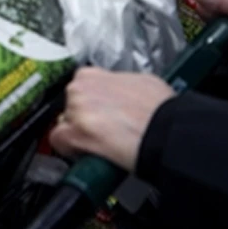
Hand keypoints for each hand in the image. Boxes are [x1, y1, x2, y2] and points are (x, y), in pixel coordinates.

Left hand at [50, 68, 173, 171]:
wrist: (167, 131)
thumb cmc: (161, 110)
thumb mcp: (140, 82)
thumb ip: (120, 86)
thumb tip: (121, 94)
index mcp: (93, 74)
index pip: (79, 89)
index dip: (89, 105)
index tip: (96, 114)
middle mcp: (81, 88)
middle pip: (70, 106)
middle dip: (83, 119)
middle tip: (102, 132)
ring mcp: (76, 110)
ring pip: (65, 123)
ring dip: (79, 134)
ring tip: (102, 144)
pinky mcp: (75, 133)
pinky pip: (60, 142)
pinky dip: (71, 150)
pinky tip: (88, 154)